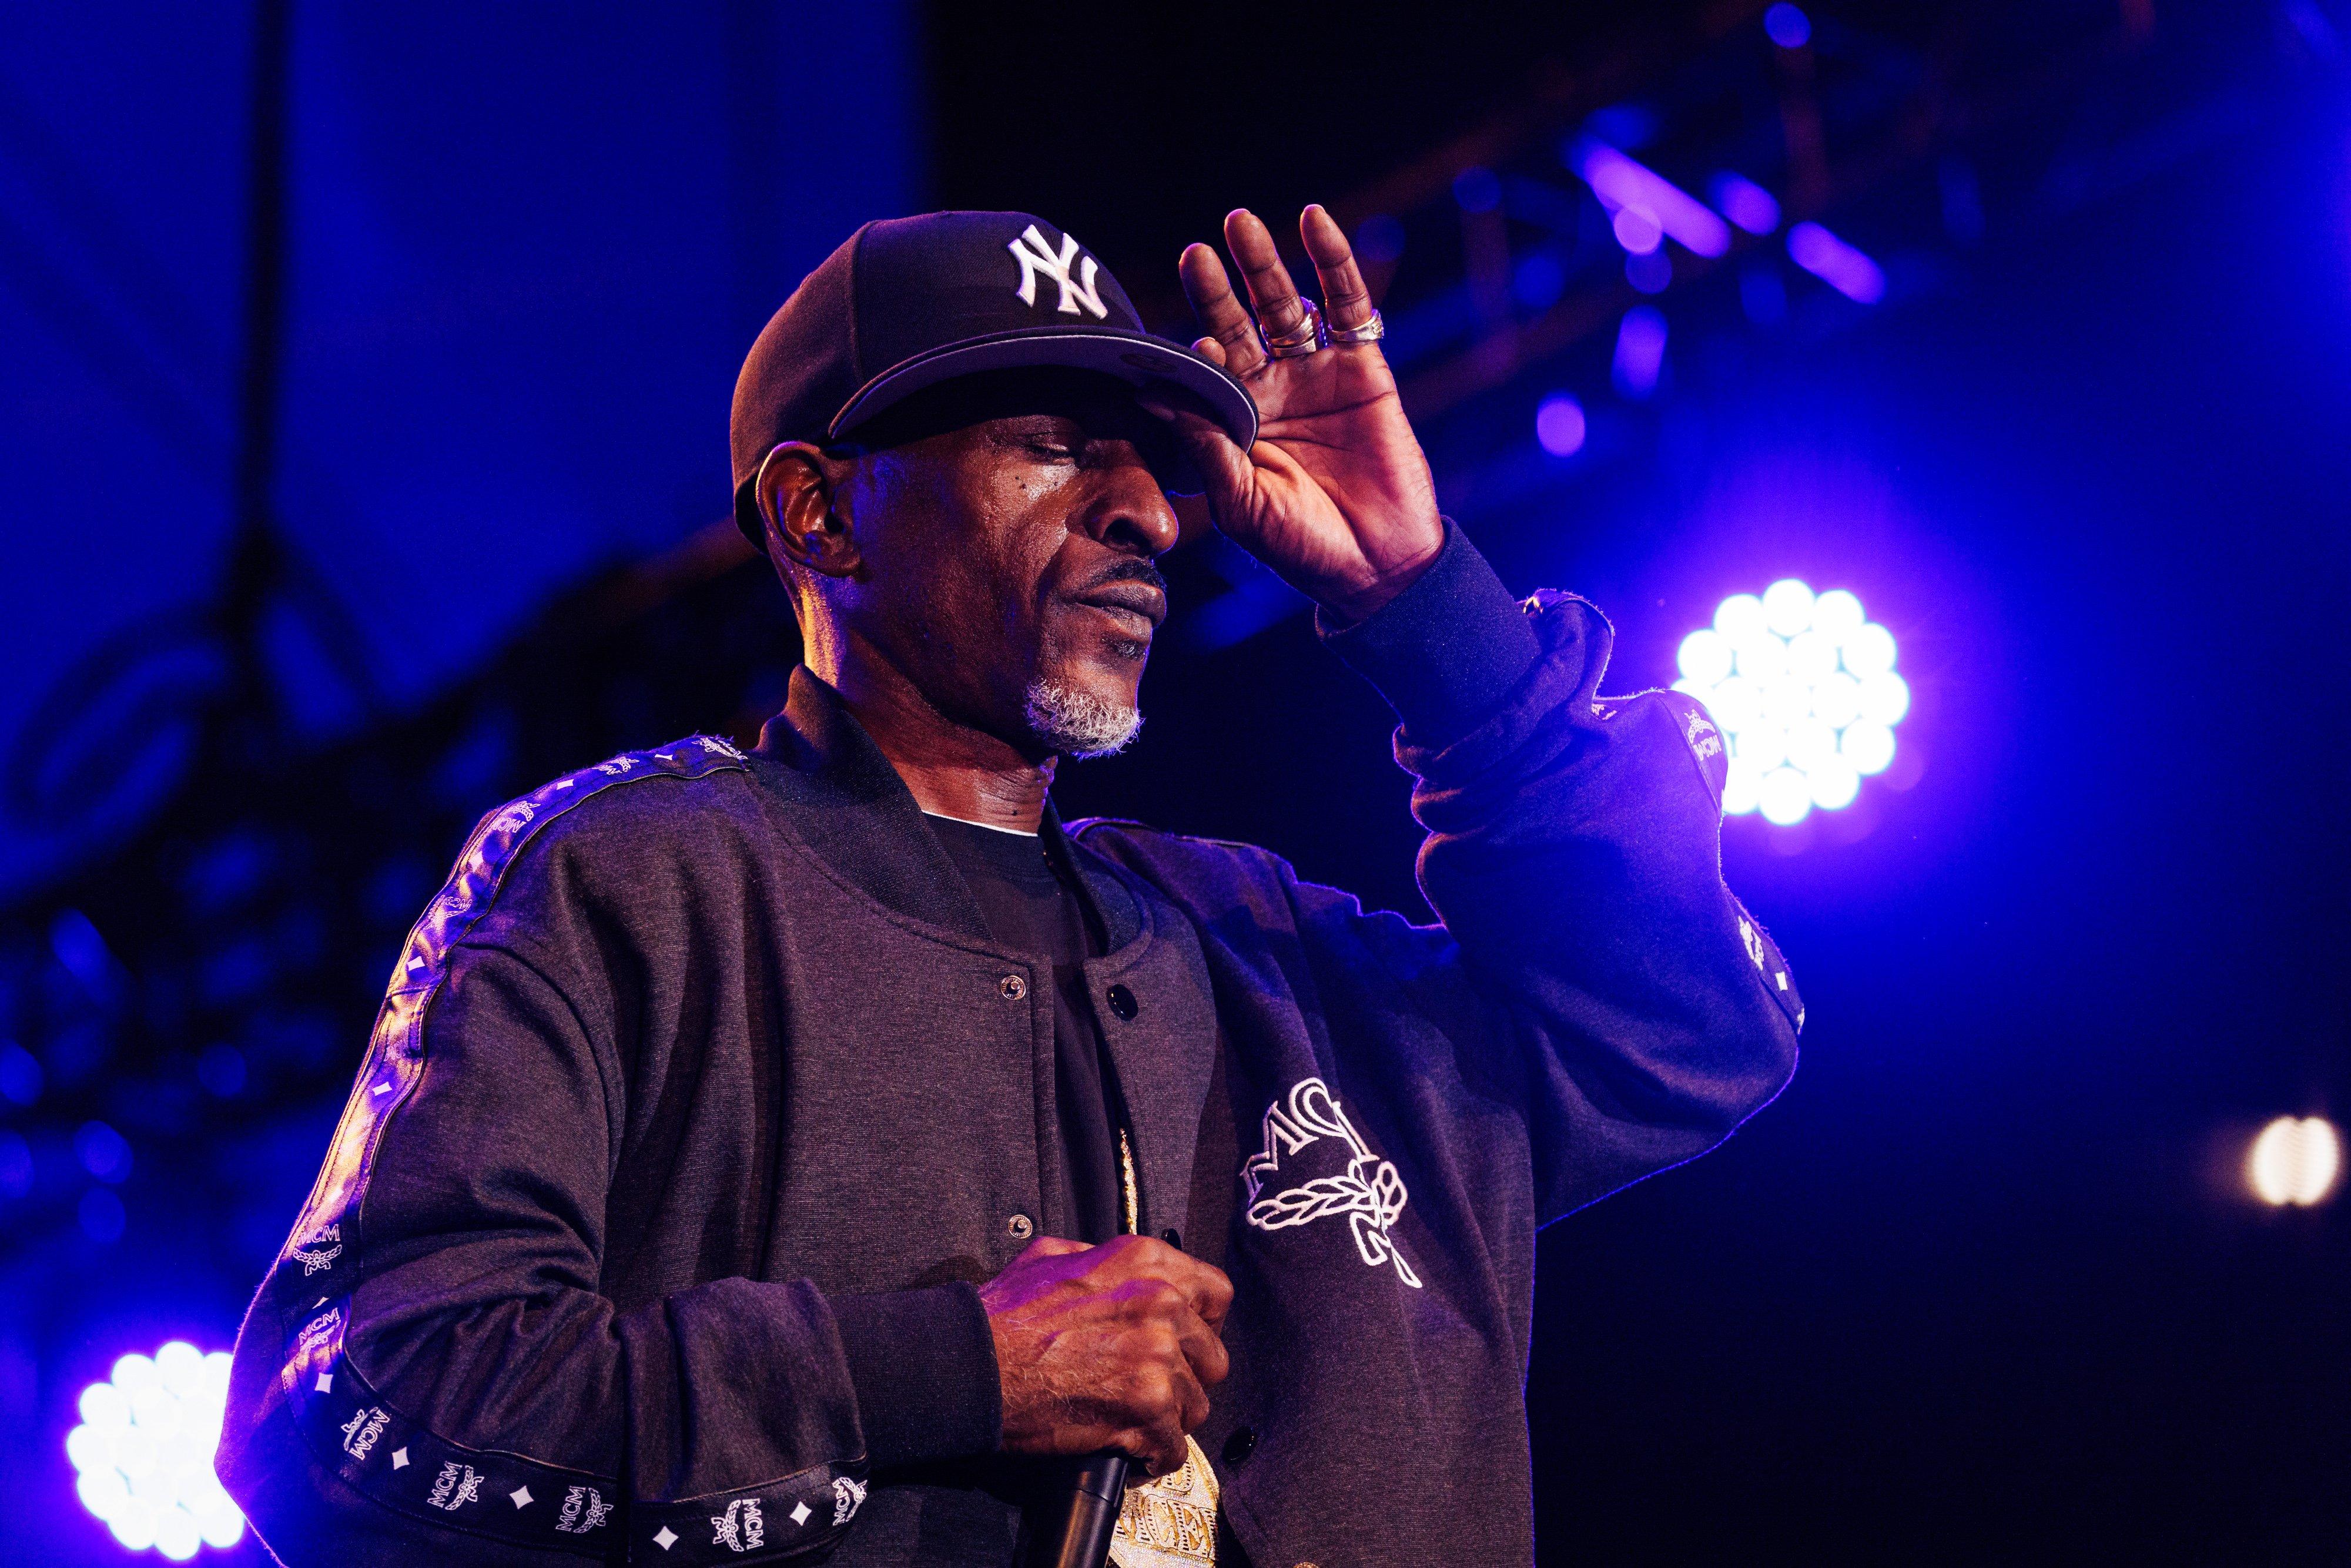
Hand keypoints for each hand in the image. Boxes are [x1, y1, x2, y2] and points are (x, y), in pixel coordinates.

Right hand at [978, 1234, 1232, 1475]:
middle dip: (1187, 1378)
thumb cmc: (1005, 1315)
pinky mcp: (1145, 1408)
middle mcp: (1162, 1305)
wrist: (973, 1363)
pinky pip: (1173, 1448)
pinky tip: (1132, 1453)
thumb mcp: (1054, 1256)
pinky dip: (1153, 1458)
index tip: (1188, 1342)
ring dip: (1169, 1420)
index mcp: (1145, 1264)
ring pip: (1196, 1406)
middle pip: (1211, 1357)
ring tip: (1137, 1423)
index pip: (1216, 1294)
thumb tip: (1119, 1272)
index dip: (1204, 1324)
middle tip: (1158, 1389)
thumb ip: (1101, 1259)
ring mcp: (1158, 1358)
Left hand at [1162, 205, 1445, 623]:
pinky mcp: (1363, 366)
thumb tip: (1154, 396)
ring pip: (1285, 305)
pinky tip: (1315, 223)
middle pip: (1238, 323)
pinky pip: (1348, 305)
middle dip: (1217, 289)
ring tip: (1242, 224)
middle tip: (1198, 254)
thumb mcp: (1241, 504)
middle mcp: (1269, 389)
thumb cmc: (1300, 546)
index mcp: (1231, 421)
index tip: (1178, 341)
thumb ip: (1205, 447)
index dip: (1191, 350)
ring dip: (1264, 264)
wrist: (1376, 566)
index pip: (1203, 369)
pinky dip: (1334, 262)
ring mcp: (1316, 373)